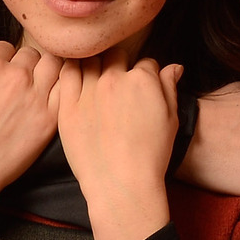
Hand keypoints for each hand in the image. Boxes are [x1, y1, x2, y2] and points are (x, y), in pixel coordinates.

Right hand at [0, 38, 60, 239]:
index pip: (4, 46)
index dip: (0, 58)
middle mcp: (16, 77)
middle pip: (31, 53)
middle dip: (24, 62)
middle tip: (18, 80)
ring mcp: (36, 98)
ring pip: (53, 65)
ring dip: (46, 69)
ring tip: (39, 82)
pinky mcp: (50, 119)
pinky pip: (66, 90)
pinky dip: (63, 86)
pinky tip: (55, 94)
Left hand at [58, 52, 181, 239]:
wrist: (121, 184)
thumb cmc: (150, 155)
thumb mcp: (171, 120)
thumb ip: (169, 88)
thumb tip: (173, 68)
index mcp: (142, 80)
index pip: (145, 62)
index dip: (145, 72)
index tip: (141, 85)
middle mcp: (114, 79)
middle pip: (115, 55)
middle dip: (119, 63)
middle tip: (117, 81)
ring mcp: (89, 91)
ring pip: (89, 60)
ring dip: (95, 63)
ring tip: (95, 77)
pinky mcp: (67, 106)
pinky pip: (66, 74)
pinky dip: (71, 70)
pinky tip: (74, 76)